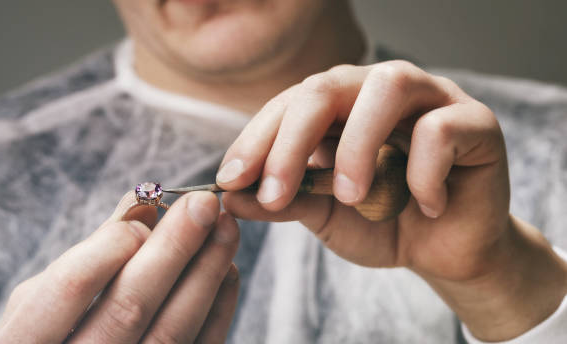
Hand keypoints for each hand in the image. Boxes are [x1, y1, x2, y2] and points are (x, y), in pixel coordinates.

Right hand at [0, 191, 239, 342]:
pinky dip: (218, 306)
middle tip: (205, 203)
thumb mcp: (44, 294)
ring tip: (226, 228)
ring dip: (206, 272)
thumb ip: (91, 249)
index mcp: (26, 341)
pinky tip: (227, 269)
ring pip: (171, 331)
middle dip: (174, 248)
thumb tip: (144, 203)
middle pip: (130, 308)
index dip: (111, 244)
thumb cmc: (49, 331)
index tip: (146, 213)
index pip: (71, 286)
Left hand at [217, 61, 566, 340]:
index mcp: (343, 104)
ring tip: (349, 196)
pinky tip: (423, 206)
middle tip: (276, 193)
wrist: (446, 252)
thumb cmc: (384, 225)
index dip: (257, 138)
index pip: (292, 102)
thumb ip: (285, 200)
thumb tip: (231, 197)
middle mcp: (380, 91)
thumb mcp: (325, 216)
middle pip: (329, 85)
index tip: (230, 181)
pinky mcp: (476, 123)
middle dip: (293, 140)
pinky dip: (424, 171)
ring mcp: (432, 99)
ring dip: (357, 145)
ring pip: (389, 87)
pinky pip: (443, 128)